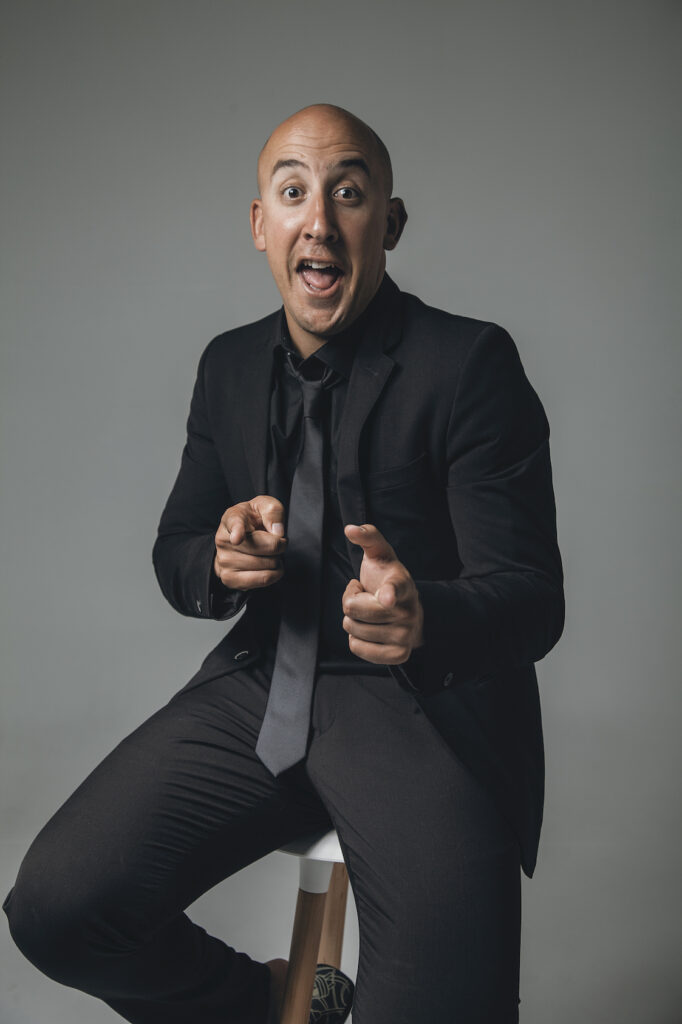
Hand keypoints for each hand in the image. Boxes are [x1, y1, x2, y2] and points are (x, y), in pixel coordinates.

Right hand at [214, 496, 286, 590]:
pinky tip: (269, 565)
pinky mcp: (230, 579)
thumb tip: (277, 532)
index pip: (235, 524)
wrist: (235, 539)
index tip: (237, 538)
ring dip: (277, 559)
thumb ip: (273, 511)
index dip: (238, 531)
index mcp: (232, 518)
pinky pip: (264, 579)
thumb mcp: (264, 506)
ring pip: (269, 564)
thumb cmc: (252, 521)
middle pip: (268, 547)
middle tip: (273, 540)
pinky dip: (275, 574)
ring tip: (267, 553)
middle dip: (280, 544)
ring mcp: (225, 561)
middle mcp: (224, 540)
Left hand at [342, 523, 423, 664]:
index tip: (387, 598)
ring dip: (353, 620)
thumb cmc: (385, 578)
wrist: (404, 608)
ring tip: (368, 611)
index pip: (395, 588)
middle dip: (350, 601)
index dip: (389, 593)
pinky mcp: (399, 655)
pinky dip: (356, 640)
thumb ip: (368, 536)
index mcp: (402, 584)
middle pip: (352, 609)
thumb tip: (350, 529)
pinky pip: (357, 648)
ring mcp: (405, 635)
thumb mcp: (379, 554)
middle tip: (365, 596)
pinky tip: (369, 630)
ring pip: (352, 630)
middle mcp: (407, 611)